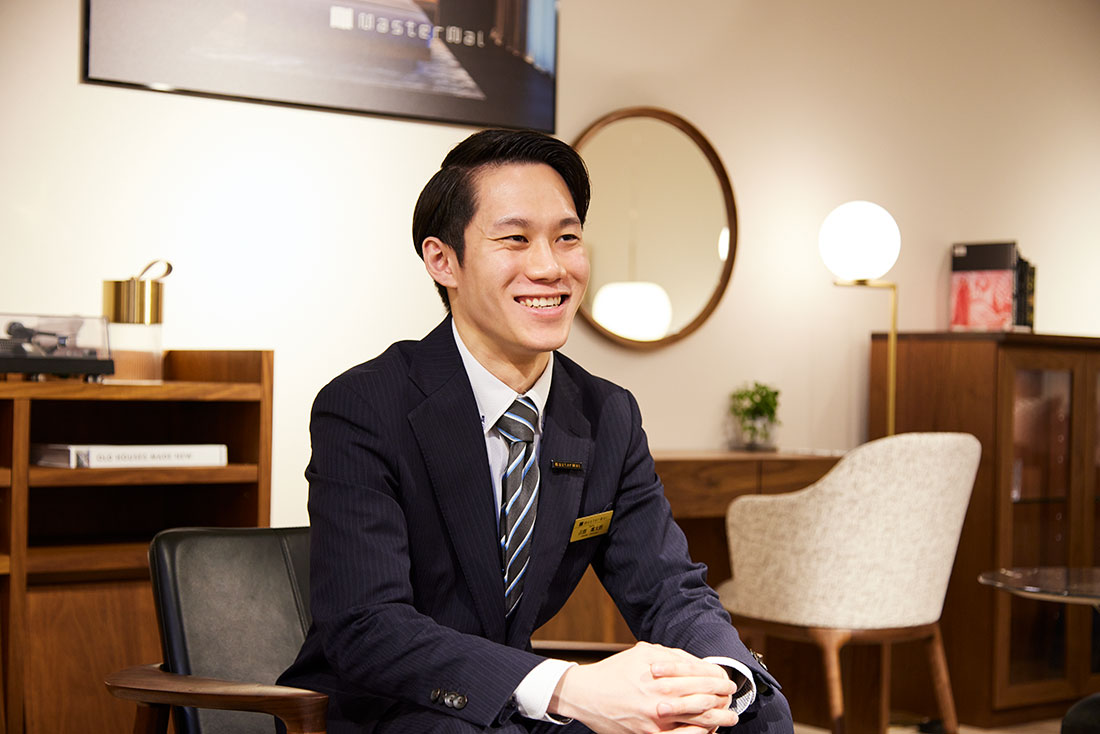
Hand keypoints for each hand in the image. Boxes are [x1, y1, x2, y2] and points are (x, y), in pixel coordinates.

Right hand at [548, 641, 736, 733]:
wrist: (586, 695)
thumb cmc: (615, 671)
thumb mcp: (642, 652)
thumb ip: (671, 656)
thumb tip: (697, 663)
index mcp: (659, 674)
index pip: (699, 677)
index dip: (718, 680)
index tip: (728, 681)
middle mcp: (659, 697)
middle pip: (702, 700)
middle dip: (723, 699)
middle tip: (732, 698)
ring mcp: (654, 720)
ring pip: (696, 722)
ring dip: (717, 720)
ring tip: (729, 717)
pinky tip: (708, 732)